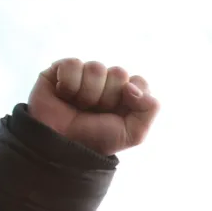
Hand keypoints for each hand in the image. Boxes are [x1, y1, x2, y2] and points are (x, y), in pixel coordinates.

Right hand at [27, 58, 158, 154]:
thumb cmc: (96, 139)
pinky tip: (63, 96)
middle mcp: (106, 83)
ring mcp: (84, 75)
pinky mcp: (61, 70)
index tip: (118, 113)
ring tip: (78, 106)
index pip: (139, 81)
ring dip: (88, 94)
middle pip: (119, 73)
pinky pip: (73, 64)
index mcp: (125, 96)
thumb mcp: (133, 133)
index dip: (131, 97)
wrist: (61, 146)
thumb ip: (150, 109)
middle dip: (108, 97)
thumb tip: (134, 85)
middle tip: (95, 112)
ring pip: (96, 68)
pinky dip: (69, 84)